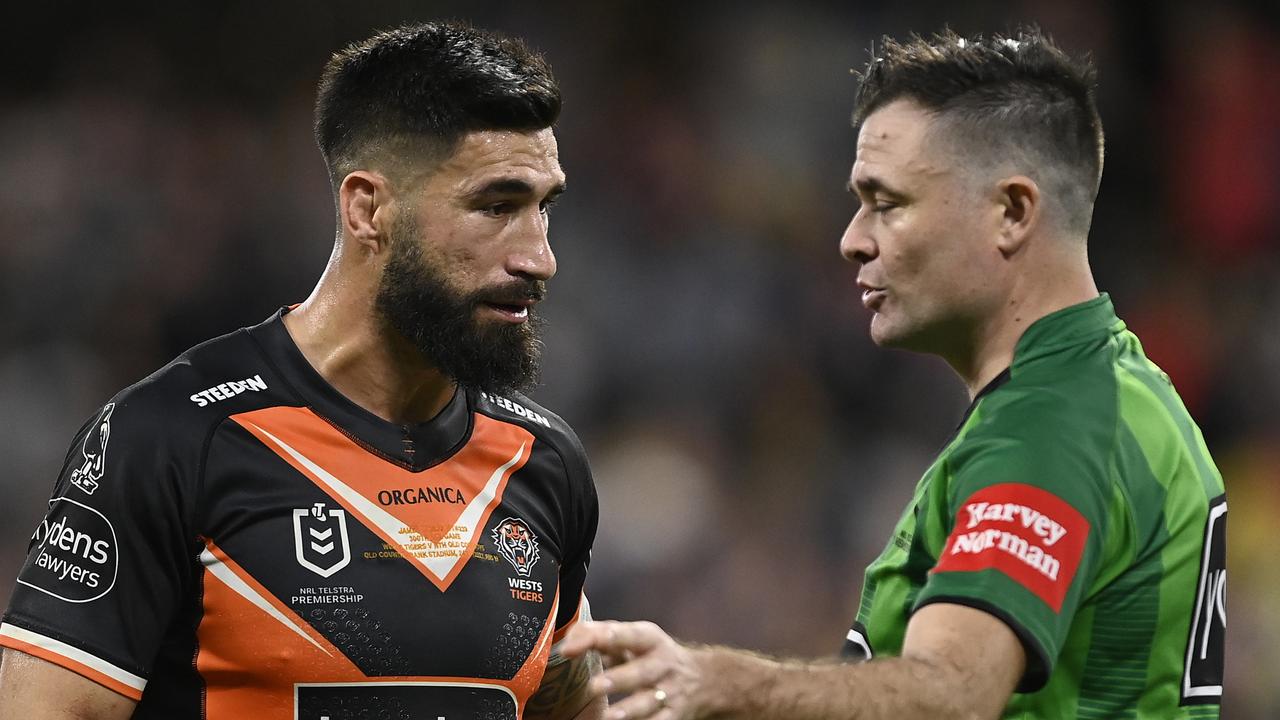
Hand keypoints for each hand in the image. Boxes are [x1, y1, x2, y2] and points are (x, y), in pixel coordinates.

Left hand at [558, 620, 708, 719]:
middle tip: (594, 686)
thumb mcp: (634, 639)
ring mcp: (670, 691)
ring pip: (650, 702)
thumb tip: (568, 644)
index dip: (601, 638)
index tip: (572, 648)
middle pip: (642, 671)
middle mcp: (663, 664)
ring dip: (630, 710)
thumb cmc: (652, 655)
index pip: (627, 635)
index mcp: (650, 639)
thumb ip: (601, 637)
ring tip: (609, 718)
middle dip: (619, 679)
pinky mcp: (673, 715)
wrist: (703, 679)